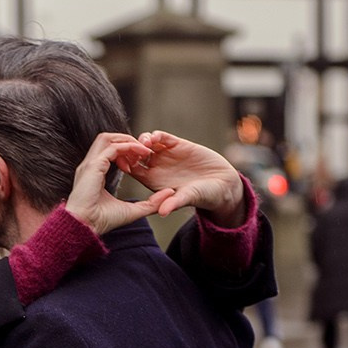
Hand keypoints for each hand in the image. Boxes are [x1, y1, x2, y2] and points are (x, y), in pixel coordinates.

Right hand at [66, 133, 177, 234]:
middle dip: (127, 140)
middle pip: (107, 139)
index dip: (127, 151)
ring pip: (108, 138)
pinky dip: (127, 148)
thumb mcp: (133, 210)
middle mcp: (91, 165)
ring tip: (142, 150)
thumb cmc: (102, 221)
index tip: (142, 159)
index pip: (109, 151)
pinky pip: (112, 148)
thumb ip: (151, 203)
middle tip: (144, 150)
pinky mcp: (93, 166)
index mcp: (95, 173)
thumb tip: (170, 193)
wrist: (85, 227)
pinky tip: (138, 156)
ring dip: (127, 140)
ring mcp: (90, 164)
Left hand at [127, 131, 246, 226]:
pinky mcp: (178, 145)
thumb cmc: (204, 195)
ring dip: (142, 140)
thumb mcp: (188, 198)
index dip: (125, 164)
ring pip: (147, 143)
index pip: (132, 170)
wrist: (223, 185)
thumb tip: (162, 213)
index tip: (125, 163)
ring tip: (145, 142)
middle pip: (135, 154)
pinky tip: (155, 137)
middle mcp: (157, 167)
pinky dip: (156, 135)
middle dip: (131, 149)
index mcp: (153, 181)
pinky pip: (162, 137)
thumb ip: (174, 202)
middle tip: (131, 149)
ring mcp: (167, 155)